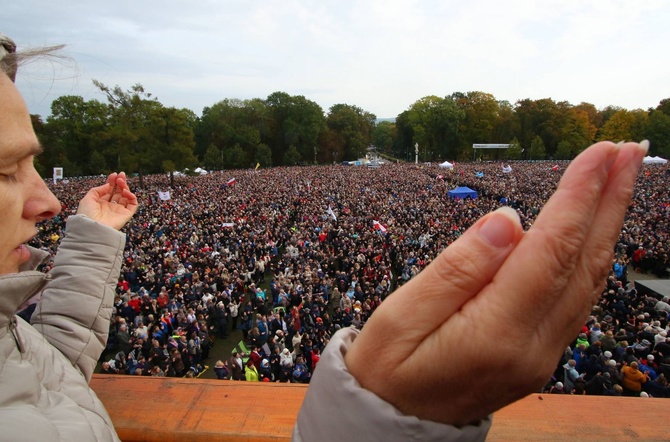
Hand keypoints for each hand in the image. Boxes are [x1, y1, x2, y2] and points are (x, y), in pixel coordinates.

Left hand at [76, 172, 138, 229]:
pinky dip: (132, 197)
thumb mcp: (88, 198)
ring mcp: (119, 210)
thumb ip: (98, 190)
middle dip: (120, 182)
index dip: (112, 182)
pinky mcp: (126, 215)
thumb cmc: (87, 214)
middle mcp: (111, 206)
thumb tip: (108, 185)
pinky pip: (133, 204)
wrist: (92, 228)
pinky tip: (126, 192)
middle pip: (119, 192)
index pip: (109, 190)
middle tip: (121, 174)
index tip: (114, 174)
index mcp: (101, 203)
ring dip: (125, 187)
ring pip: (126, 197)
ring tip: (121, 181)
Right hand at [344, 141, 647, 425]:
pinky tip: (595, 229)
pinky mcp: (540, 355)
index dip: (577, 198)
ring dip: (608, 224)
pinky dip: (591, 255)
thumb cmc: (386, 370)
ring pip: (587, 280)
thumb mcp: (401, 316)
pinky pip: (576, 298)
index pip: (548, 252)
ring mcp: (543, 355)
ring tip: (621, 177)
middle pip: (582, 263)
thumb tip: (510, 218)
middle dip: (609, 201)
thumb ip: (456, 268)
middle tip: (629, 149)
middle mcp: (533, 347)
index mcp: (495, 334)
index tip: (600, 152)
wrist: (393, 424)